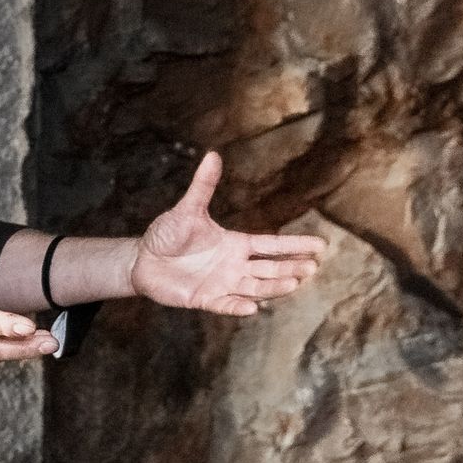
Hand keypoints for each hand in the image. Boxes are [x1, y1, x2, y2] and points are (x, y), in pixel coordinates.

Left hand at [130, 152, 326, 316]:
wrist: (142, 259)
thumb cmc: (167, 234)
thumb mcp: (187, 209)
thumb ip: (203, 186)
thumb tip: (213, 154)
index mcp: (236, 244)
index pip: (272, 245)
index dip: (295, 245)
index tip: (321, 246)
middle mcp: (235, 266)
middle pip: (270, 269)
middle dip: (291, 268)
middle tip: (312, 267)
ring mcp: (222, 284)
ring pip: (255, 288)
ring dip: (274, 287)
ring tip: (293, 283)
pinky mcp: (205, 299)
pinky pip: (226, 305)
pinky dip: (238, 307)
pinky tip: (253, 308)